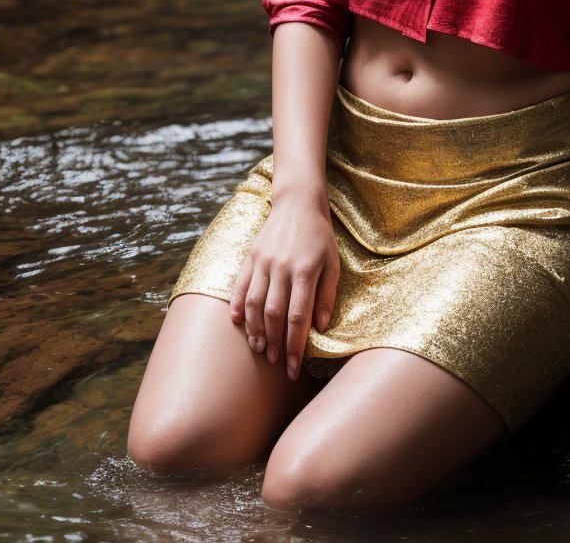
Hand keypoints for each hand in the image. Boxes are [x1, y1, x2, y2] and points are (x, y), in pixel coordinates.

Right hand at [230, 195, 339, 379]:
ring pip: (254, 303)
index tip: (293, 367)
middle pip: (274, 314)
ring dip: (255, 329)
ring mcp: (263, 262)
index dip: (295, 346)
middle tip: (275, 362)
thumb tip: (320, 328)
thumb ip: (326, 296)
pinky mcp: (251, 256)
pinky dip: (236, 305)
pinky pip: (240, 285)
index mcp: (305, 271)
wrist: (297, 202)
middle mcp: (281, 267)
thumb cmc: (319, 236)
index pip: (298, 317)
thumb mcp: (332, 263)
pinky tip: (237, 323)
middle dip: (274, 343)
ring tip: (258, 348)